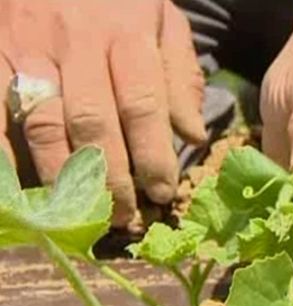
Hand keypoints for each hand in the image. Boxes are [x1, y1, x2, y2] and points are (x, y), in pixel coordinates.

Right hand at [0, 0, 205, 225]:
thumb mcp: (164, 22)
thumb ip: (180, 76)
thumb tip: (194, 135)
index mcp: (127, 34)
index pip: (142, 106)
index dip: (153, 156)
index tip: (163, 192)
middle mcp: (78, 43)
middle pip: (93, 123)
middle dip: (111, 178)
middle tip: (125, 216)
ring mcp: (30, 48)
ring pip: (44, 123)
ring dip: (64, 177)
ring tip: (84, 213)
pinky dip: (5, 153)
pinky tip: (20, 189)